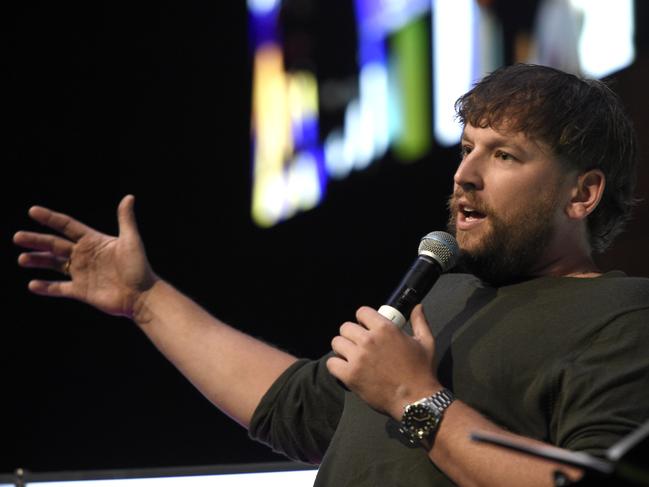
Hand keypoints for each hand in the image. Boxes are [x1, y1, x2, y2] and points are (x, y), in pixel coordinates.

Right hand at [13, 195, 156, 317]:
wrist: (142, 295)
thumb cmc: (139, 267)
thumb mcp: (131, 241)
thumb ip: (125, 219)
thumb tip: (129, 197)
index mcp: (94, 241)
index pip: (68, 226)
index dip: (51, 218)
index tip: (33, 211)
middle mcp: (85, 255)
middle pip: (55, 245)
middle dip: (36, 240)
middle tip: (17, 237)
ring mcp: (82, 273)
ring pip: (54, 264)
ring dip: (37, 261)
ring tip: (22, 259)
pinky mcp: (81, 291)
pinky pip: (59, 288)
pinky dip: (46, 287)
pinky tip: (32, 284)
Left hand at [326, 304, 440, 419]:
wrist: (416, 400)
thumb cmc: (422, 371)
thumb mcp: (426, 342)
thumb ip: (419, 322)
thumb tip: (417, 307)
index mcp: (385, 328)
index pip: (361, 312)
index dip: (362, 319)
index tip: (365, 328)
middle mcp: (368, 340)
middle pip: (345, 327)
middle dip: (351, 334)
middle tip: (358, 345)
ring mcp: (358, 358)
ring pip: (336, 343)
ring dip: (342, 349)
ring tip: (351, 356)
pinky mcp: (350, 375)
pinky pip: (331, 363)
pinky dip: (336, 366)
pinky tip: (345, 369)